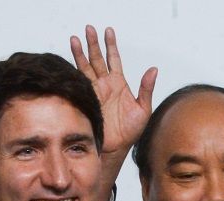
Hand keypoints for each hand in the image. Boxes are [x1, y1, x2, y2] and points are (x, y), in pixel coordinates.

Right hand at [70, 26, 156, 157]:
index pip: (113, 59)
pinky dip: (73, 71)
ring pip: (85, 67)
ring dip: (80, 53)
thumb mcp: (143, 108)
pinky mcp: (86, 99)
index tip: (108, 31)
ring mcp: (94, 91)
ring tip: (75, 39)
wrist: (116, 147)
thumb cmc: (131, 131)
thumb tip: (154, 69)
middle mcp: (105, 84)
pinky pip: (79, 82)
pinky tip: (69, 60)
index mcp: (118, 83)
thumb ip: (146, 88)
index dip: (110, 45)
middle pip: (96, 58)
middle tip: (89, 28)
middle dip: (92, 43)